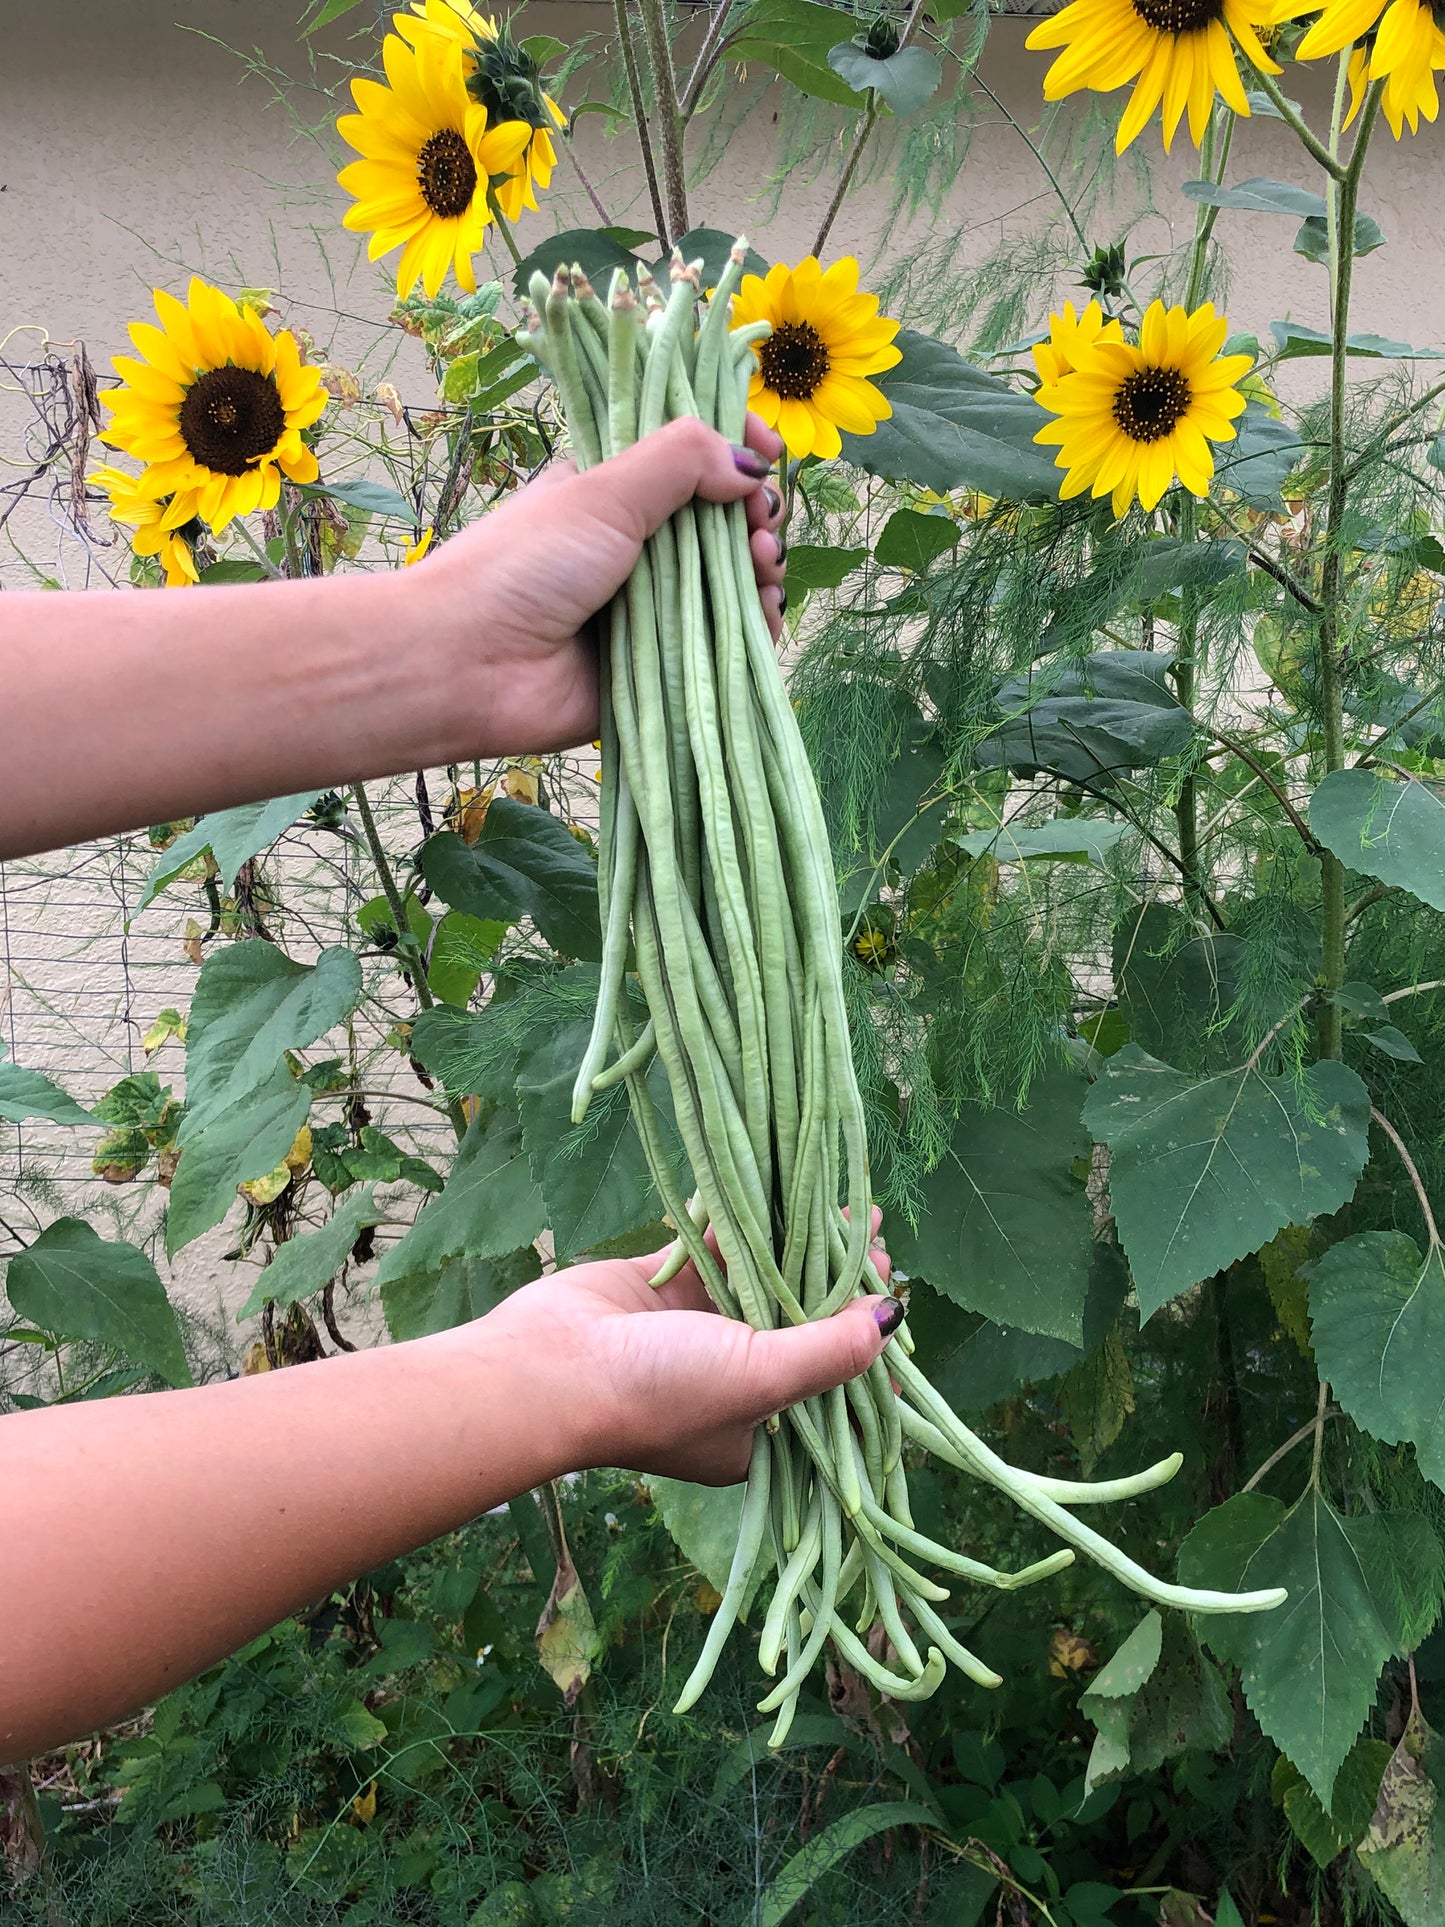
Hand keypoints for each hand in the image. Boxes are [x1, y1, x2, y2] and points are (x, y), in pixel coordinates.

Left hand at [411, 414, 786, 756]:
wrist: (470, 667)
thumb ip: (680, 461)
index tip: (771, 453)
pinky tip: (764, 619)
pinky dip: (753, 633)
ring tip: (762, 569)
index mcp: (614, 494)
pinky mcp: (659, 668)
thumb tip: (752, 462)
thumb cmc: (523, 566)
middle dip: (755, 519)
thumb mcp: (602, 492)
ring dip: (761, 574)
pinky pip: (723, 649)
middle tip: (759, 528)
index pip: (691, 460)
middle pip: (721, 524)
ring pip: (729, 586)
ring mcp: (650, 610)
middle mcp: (635, 549)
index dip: (734, 449)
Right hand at [473, 1210, 897, 1485]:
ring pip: (764, 1283)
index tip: (895, 1298)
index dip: (866, 1343)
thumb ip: (829, 1351)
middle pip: (802, 1326)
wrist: (547, 1368)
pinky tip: (780, 1194)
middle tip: (878, 1242)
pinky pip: (716, 1252)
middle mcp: (731, 1383)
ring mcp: (696, 1333)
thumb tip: (891, 1319)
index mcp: (758, 1430)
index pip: (830, 1385)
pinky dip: (746, 1226)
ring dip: (802, 1247)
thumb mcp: (761, 1380)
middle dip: (839, 1283)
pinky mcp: (663, 1289)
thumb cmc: (659, 1391)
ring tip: (847, 1210)